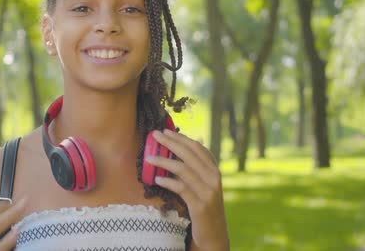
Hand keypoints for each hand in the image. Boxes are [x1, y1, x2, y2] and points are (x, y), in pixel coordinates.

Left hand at [145, 129, 229, 250]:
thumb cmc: (205, 206)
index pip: (197, 148)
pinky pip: (182, 189)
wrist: (214, 233)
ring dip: (164, 162)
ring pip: (184, 170)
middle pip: (189, 155)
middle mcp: (214, 178)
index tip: (166, 131)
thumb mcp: (204, 185)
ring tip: (149, 158)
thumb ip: (198, 167)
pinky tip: (157, 179)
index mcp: (214, 171)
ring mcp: (208, 192)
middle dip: (171, 143)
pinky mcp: (200, 205)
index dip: (181, 138)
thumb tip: (194, 141)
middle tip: (155, 135)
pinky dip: (168, 182)